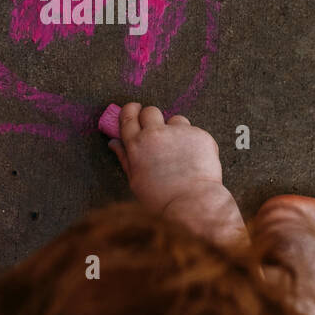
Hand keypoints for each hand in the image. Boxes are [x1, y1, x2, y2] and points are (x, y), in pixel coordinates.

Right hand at [108, 103, 244, 244]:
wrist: (192, 204)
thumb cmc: (159, 198)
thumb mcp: (135, 180)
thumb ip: (124, 157)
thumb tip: (113, 142)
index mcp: (137, 144)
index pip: (128, 115)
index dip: (131, 110)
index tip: (134, 110)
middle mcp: (156, 133)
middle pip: (151, 111)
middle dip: (152, 118)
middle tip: (156, 132)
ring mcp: (180, 133)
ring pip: (176, 120)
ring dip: (175, 130)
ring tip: (179, 152)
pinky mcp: (200, 135)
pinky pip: (194, 132)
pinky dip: (193, 142)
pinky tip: (194, 160)